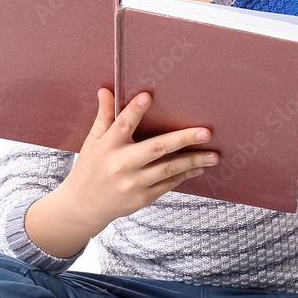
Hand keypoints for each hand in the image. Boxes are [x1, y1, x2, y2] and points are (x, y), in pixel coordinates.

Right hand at [58, 88, 218, 230]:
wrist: (84, 206)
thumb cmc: (90, 168)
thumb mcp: (92, 141)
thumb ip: (104, 116)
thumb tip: (106, 90)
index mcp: (107, 147)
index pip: (122, 125)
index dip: (134, 111)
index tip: (147, 96)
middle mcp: (121, 164)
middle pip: (155, 148)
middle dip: (183, 139)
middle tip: (205, 132)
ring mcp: (133, 183)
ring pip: (168, 169)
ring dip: (193, 161)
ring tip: (214, 155)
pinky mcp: (142, 198)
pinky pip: (168, 184)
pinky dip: (184, 175)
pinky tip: (198, 167)